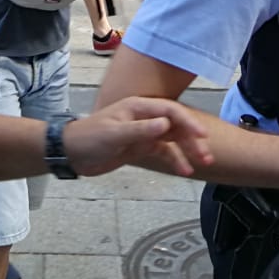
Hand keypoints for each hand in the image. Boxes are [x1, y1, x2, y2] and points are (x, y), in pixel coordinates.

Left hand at [62, 98, 213, 177]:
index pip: (170, 110)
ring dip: (188, 150)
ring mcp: (144, 133)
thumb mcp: (114, 134)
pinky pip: (164, 152)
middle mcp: (145, 117)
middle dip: (192, 138)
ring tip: (202, 163)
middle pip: (176, 124)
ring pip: (173, 138)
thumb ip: (140, 130)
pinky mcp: (141, 147)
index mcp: (138, 107)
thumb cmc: (89, 138)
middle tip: (206, 154)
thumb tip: (165, 124)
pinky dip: (175, 160)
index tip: (201, 136)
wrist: (72, 153)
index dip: (188, 121)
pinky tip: (184, 171)